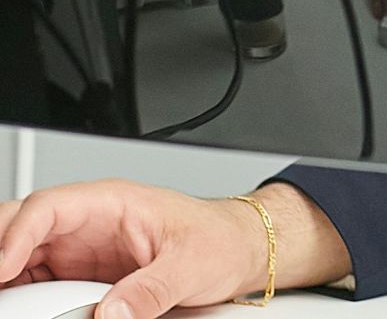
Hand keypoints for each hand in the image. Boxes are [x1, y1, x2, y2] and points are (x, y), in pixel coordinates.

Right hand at [0, 180, 350, 318]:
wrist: (240, 248)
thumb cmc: (220, 239)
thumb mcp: (192, 265)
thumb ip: (151, 290)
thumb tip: (112, 314)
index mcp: (113, 202)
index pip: (49, 208)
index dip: (16, 236)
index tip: (3, 267)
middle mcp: (89, 222)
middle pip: (23, 227)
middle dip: (1, 251)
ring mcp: (80, 250)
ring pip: (23, 257)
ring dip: (10, 278)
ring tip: (7, 302)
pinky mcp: (81, 275)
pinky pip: (40, 282)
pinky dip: (24, 295)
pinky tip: (21, 308)